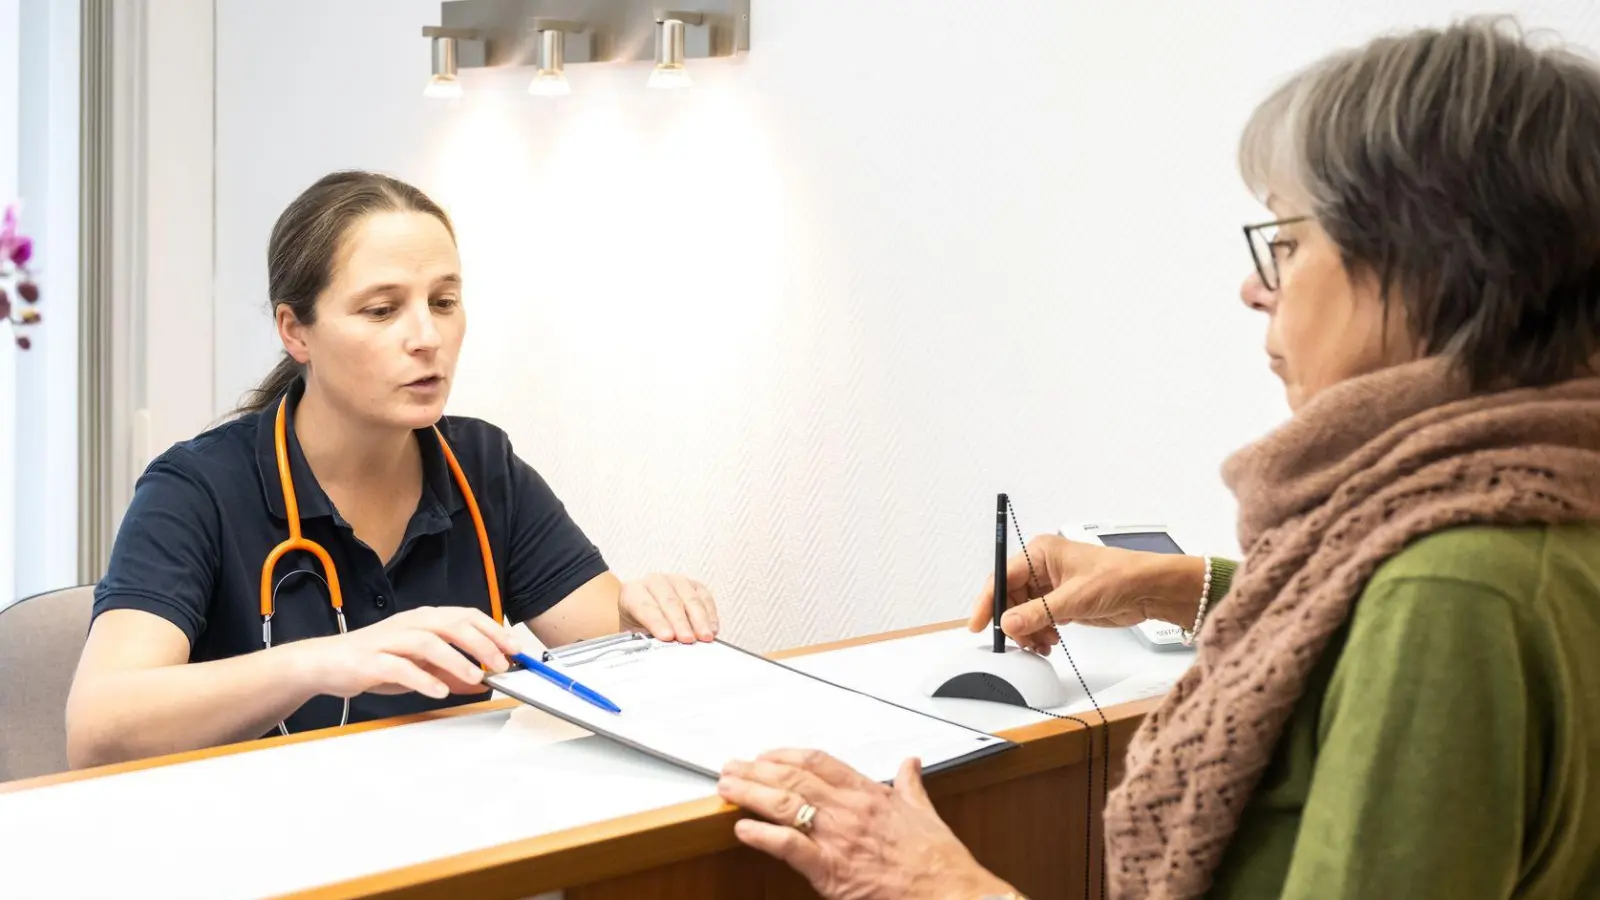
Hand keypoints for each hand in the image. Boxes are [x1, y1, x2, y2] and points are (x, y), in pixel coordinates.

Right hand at [287, 605, 521, 700]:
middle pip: (451, 624)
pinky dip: (422, 678)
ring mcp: (388, 640)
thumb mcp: (419, 665)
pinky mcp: (369, 661)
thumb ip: (449, 670)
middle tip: (502, 663)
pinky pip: (399, 667)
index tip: (515, 648)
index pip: (466, 615)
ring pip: (428, 642)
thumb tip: (482, 680)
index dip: (493, 630)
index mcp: (423, 619)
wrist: (324, 663)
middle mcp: (408, 624)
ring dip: (456, 659)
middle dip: (482, 642)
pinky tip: (439, 691)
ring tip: (475, 676)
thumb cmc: (373, 660)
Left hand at [619, 572, 719, 642]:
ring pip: (690, 598)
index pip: (644, 606)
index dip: (657, 622)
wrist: (644, 616)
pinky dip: (710, 615)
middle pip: (669, 601)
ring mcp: (676, 581)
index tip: (667, 637)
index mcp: (632, 591)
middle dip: (680, 622)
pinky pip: (705, 597)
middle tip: (687, 639)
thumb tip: (654, 652)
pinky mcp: (695, 585)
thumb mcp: (632, 633)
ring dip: (699, 619)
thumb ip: (641, 639)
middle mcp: (654, 582)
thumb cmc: (637, 627)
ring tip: (704, 637)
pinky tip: (712, 629)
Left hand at [719, 750, 1014, 899]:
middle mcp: (851, 810)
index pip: (820, 762)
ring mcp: (840, 839)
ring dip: (751, 794)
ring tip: (728, 788)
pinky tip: (743, 829)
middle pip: (794, 778)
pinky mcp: (832, 871)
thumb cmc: (939, 861)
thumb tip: (910, 763)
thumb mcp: (926, 812)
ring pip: (786, 805)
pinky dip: (763, 836)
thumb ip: (911, 785)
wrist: (951, 894)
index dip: (786, 755)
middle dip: (757, 770)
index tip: (766, 754)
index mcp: (871, 795)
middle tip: (732, 767)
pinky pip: (790, 847)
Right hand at [968, 534, 1204, 654]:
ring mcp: (1051, 586)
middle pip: (1010, 597)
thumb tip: (1007, 624)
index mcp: (1039, 553)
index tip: (978, 625)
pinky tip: (1051, 641)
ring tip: (1041, 643)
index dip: (988, 603)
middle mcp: (1041, 567)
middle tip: (1019, 642)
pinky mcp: (1062, 602)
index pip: (1001, 577)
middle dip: (1013, 622)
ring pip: (1023, 612)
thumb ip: (1036, 613)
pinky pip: (1038, 619)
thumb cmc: (1119, 577)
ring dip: (1028, 631)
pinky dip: (1040, 633)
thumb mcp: (1073, 598)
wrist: (1149, 590)